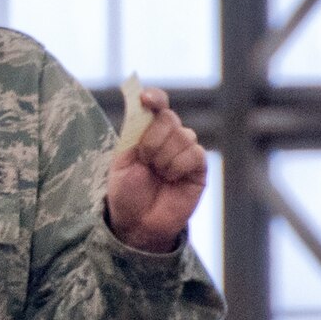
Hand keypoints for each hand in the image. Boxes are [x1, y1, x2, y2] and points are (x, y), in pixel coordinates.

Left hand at [106, 88, 206, 252]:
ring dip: (163, 157)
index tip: (146, 100)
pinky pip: (194, 153)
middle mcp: (168, 136)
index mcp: (146, 131)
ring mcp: (185, 150)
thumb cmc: (126, 191)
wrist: (137, 222)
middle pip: (168, 118)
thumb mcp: (122, 160)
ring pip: (183, 135)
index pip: (157, 104)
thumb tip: (142, 104)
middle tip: (145, 160)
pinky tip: (171, 178)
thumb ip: (134, 132)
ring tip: (157, 174)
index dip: (154, 97)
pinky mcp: (199, 166)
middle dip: (152, 139)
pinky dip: (177, 166)